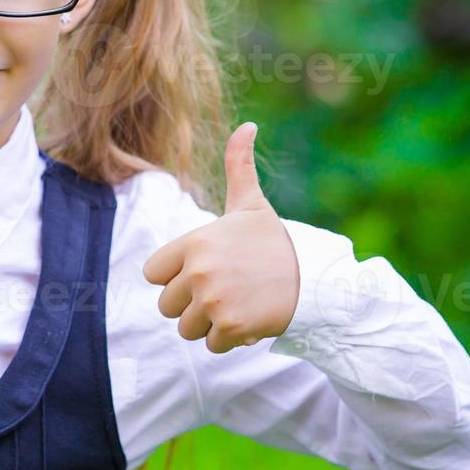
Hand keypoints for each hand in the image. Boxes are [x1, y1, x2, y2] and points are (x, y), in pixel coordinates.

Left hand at [142, 122, 300, 353]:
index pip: (153, 274)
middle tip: (224, 291)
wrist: (317, 280)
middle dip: (192, 304)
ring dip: (209, 324)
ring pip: (186, 329)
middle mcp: (198, 272)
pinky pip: (211, 345)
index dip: (174, 276)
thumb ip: (238, 165)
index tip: (202, 271)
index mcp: (193, 243)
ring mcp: (214, 301)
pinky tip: (249, 320)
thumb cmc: (275, 243)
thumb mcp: (251, 205)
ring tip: (236, 305)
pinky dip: (229, 340)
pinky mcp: (231, 328)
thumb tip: (248, 124)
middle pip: (167, 306)